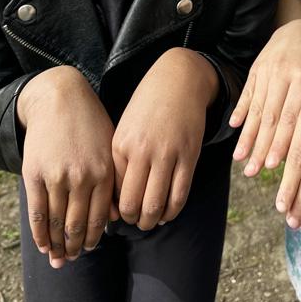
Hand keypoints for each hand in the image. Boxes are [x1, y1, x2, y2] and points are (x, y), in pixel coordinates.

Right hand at [18, 65, 118, 268]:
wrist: (59, 96)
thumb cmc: (88, 122)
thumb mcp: (109, 147)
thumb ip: (112, 181)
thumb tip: (115, 219)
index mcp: (104, 172)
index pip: (100, 219)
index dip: (94, 238)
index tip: (89, 248)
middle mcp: (82, 177)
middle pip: (77, 225)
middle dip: (75, 247)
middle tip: (73, 257)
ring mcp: (57, 176)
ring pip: (57, 223)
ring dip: (57, 245)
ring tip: (59, 256)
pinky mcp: (35, 173)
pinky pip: (37, 213)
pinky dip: (39, 234)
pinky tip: (43, 244)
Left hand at [111, 48, 216, 230]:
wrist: (179, 79)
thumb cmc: (148, 105)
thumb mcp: (125, 127)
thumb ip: (119, 160)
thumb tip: (115, 200)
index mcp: (120, 144)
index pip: (112, 191)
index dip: (114, 209)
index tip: (118, 214)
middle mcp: (142, 150)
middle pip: (132, 204)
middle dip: (132, 220)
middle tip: (135, 221)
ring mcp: (167, 154)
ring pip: (156, 205)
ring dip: (151, 221)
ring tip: (151, 220)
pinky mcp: (188, 155)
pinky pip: (179, 195)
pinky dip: (172, 211)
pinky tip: (168, 212)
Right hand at [230, 19, 300, 175]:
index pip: (292, 117)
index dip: (281, 142)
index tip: (273, 166)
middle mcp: (284, 73)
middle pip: (271, 117)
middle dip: (260, 147)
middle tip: (253, 173)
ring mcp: (267, 69)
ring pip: (257, 108)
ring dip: (248, 136)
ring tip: (241, 160)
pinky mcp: (256, 68)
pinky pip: (248, 92)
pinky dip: (240, 111)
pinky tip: (233, 129)